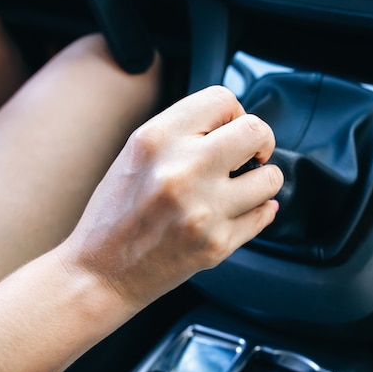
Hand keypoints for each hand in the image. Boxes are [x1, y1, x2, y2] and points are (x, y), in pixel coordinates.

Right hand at [59, 85, 283, 308]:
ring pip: (271, 178)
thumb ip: (183, 132)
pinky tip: (239, 211)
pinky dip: (257, 211)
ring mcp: (204, 209)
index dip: (233, 113)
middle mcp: (183, 169)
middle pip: (256, 131)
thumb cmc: (116, 212)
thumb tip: (235, 123)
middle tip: (250, 155)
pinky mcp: (217, 243)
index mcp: (158, 139)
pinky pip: (263, 215)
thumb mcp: (137, 153)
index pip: (222, 99)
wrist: (101, 272)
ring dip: (261, 180)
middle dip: (260, 141)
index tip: (231, 129)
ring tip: (242, 187)